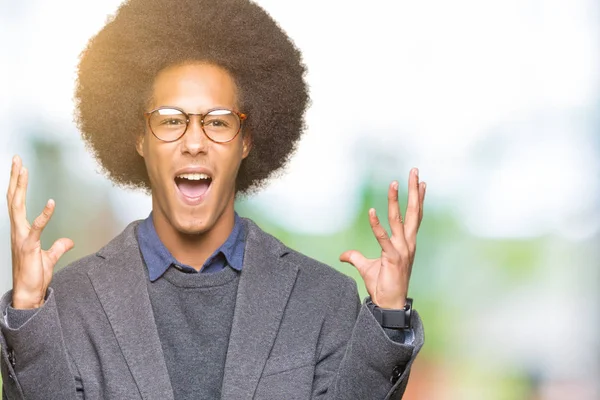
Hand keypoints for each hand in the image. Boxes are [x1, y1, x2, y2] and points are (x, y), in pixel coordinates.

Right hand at [7, 156, 73, 308]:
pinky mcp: (29, 247)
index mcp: (21, 230)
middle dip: (14, 178)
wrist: (29, 294)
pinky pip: (36, 228)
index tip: (20, 167)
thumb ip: (59, 247)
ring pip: (17, 207)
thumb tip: (68, 241)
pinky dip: (44, 215)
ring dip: (19, 187)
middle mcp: (17, 230)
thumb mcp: (50, 257)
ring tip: (22, 169)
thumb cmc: (35, 276)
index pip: (17, 202)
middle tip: (16, 159)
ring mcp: (21, 237)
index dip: (17, 184)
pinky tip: (51, 202)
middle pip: (13, 198)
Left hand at [340, 168, 425, 308]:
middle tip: (415, 172)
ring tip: (395, 183)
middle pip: (413, 212)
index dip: (418, 199)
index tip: (421, 182)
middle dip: (414, 191)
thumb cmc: (382, 286)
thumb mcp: (366, 267)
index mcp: (406, 243)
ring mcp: (402, 250)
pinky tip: (372, 210)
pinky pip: (383, 238)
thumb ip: (355, 257)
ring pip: (399, 220)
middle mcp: (408, 243)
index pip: (414, 216)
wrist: (389, 305)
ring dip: (396, 200)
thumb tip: (343, 255)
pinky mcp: (392, 258)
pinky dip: (376, 224)